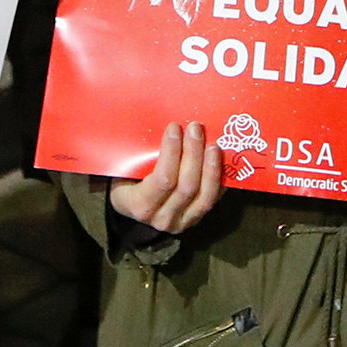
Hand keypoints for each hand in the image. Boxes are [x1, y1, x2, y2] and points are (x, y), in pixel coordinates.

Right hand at [109, 120, 223, 233]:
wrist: (131, 206)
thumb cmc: (126, 180)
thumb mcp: (124, 169)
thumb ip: (138, 152)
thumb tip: (166, 124)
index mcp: (139, 205)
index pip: (163, 179)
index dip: (172, 152)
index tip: (174, 127)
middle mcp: (162, 219)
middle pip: (187, 186)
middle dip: (194, 153)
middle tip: (196, 128)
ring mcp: (181, 222)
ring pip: (205, 196)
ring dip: (211, 167)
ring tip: (213, 144)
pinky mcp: (195, 219)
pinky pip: (213, 200)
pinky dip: (219, 179)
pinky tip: (222, 161)